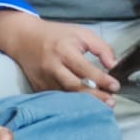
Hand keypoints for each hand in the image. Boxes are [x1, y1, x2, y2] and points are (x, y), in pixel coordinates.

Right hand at [0, 10, 118, 103]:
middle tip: (111, 103)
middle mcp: (52, 67)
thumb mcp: (82, 34)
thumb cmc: (56, 35)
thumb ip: (101, 48)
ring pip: (66, 95)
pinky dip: (70, 102)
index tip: (115, 86)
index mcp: (64, 51)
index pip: (85, 69)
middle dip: (94, 96)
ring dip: (84, 102)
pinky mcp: (38, 87)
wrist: (24, 38)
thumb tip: (114, 65)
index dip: (101, 79)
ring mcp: (44, 79)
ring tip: (101, 106)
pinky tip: (83, 105)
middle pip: (74, 86)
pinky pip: (56, 97)